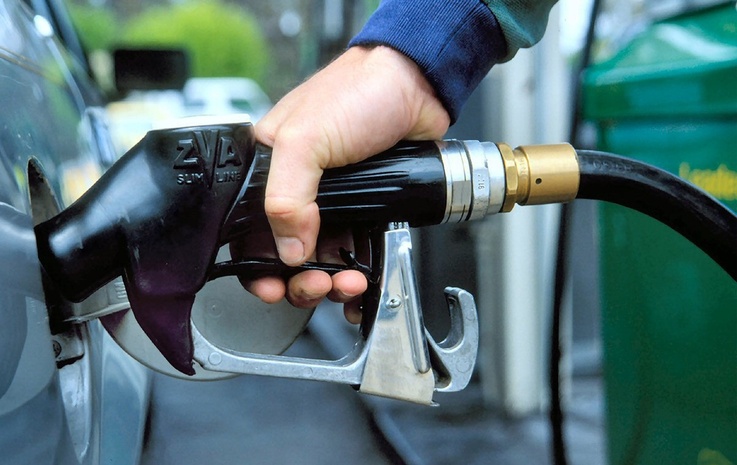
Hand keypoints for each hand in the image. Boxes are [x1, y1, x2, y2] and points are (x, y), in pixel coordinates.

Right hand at [251, 45, 449, 320]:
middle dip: (300, 281)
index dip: (257, 267)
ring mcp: (333, 203)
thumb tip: (287, 250)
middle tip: (316, 285)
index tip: (272, 287)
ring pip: (322, 261)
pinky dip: (357, 275)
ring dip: (332, 281)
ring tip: (350, 280)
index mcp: (268, 170)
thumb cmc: (357, 92)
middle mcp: (298, 190)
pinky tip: (362, 283)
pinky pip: (355, 254)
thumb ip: (286, 197)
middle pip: (285, 256)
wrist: (416, 86)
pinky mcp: (365, 210)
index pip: (248, 231)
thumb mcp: (306, 139)